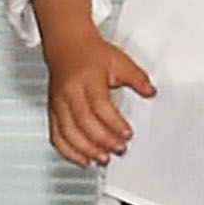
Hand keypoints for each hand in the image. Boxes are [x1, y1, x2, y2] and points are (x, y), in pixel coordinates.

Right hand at [42, 21, 156, 166]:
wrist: (66, 45)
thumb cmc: (91, 53)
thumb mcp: (120, 61)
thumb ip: (138, 78)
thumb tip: (150, 92)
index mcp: (88, 79)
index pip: (100, 105)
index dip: (114, 123)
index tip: (127, 133)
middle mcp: (70, 92)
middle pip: (84, 122)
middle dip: (103, 140)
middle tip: (119, 149)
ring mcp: (58, 103)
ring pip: (68, 132)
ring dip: (85, 150)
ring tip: (103, 158)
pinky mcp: (53, 111)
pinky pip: (56, 136)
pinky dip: (68, 151)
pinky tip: (82, 160)